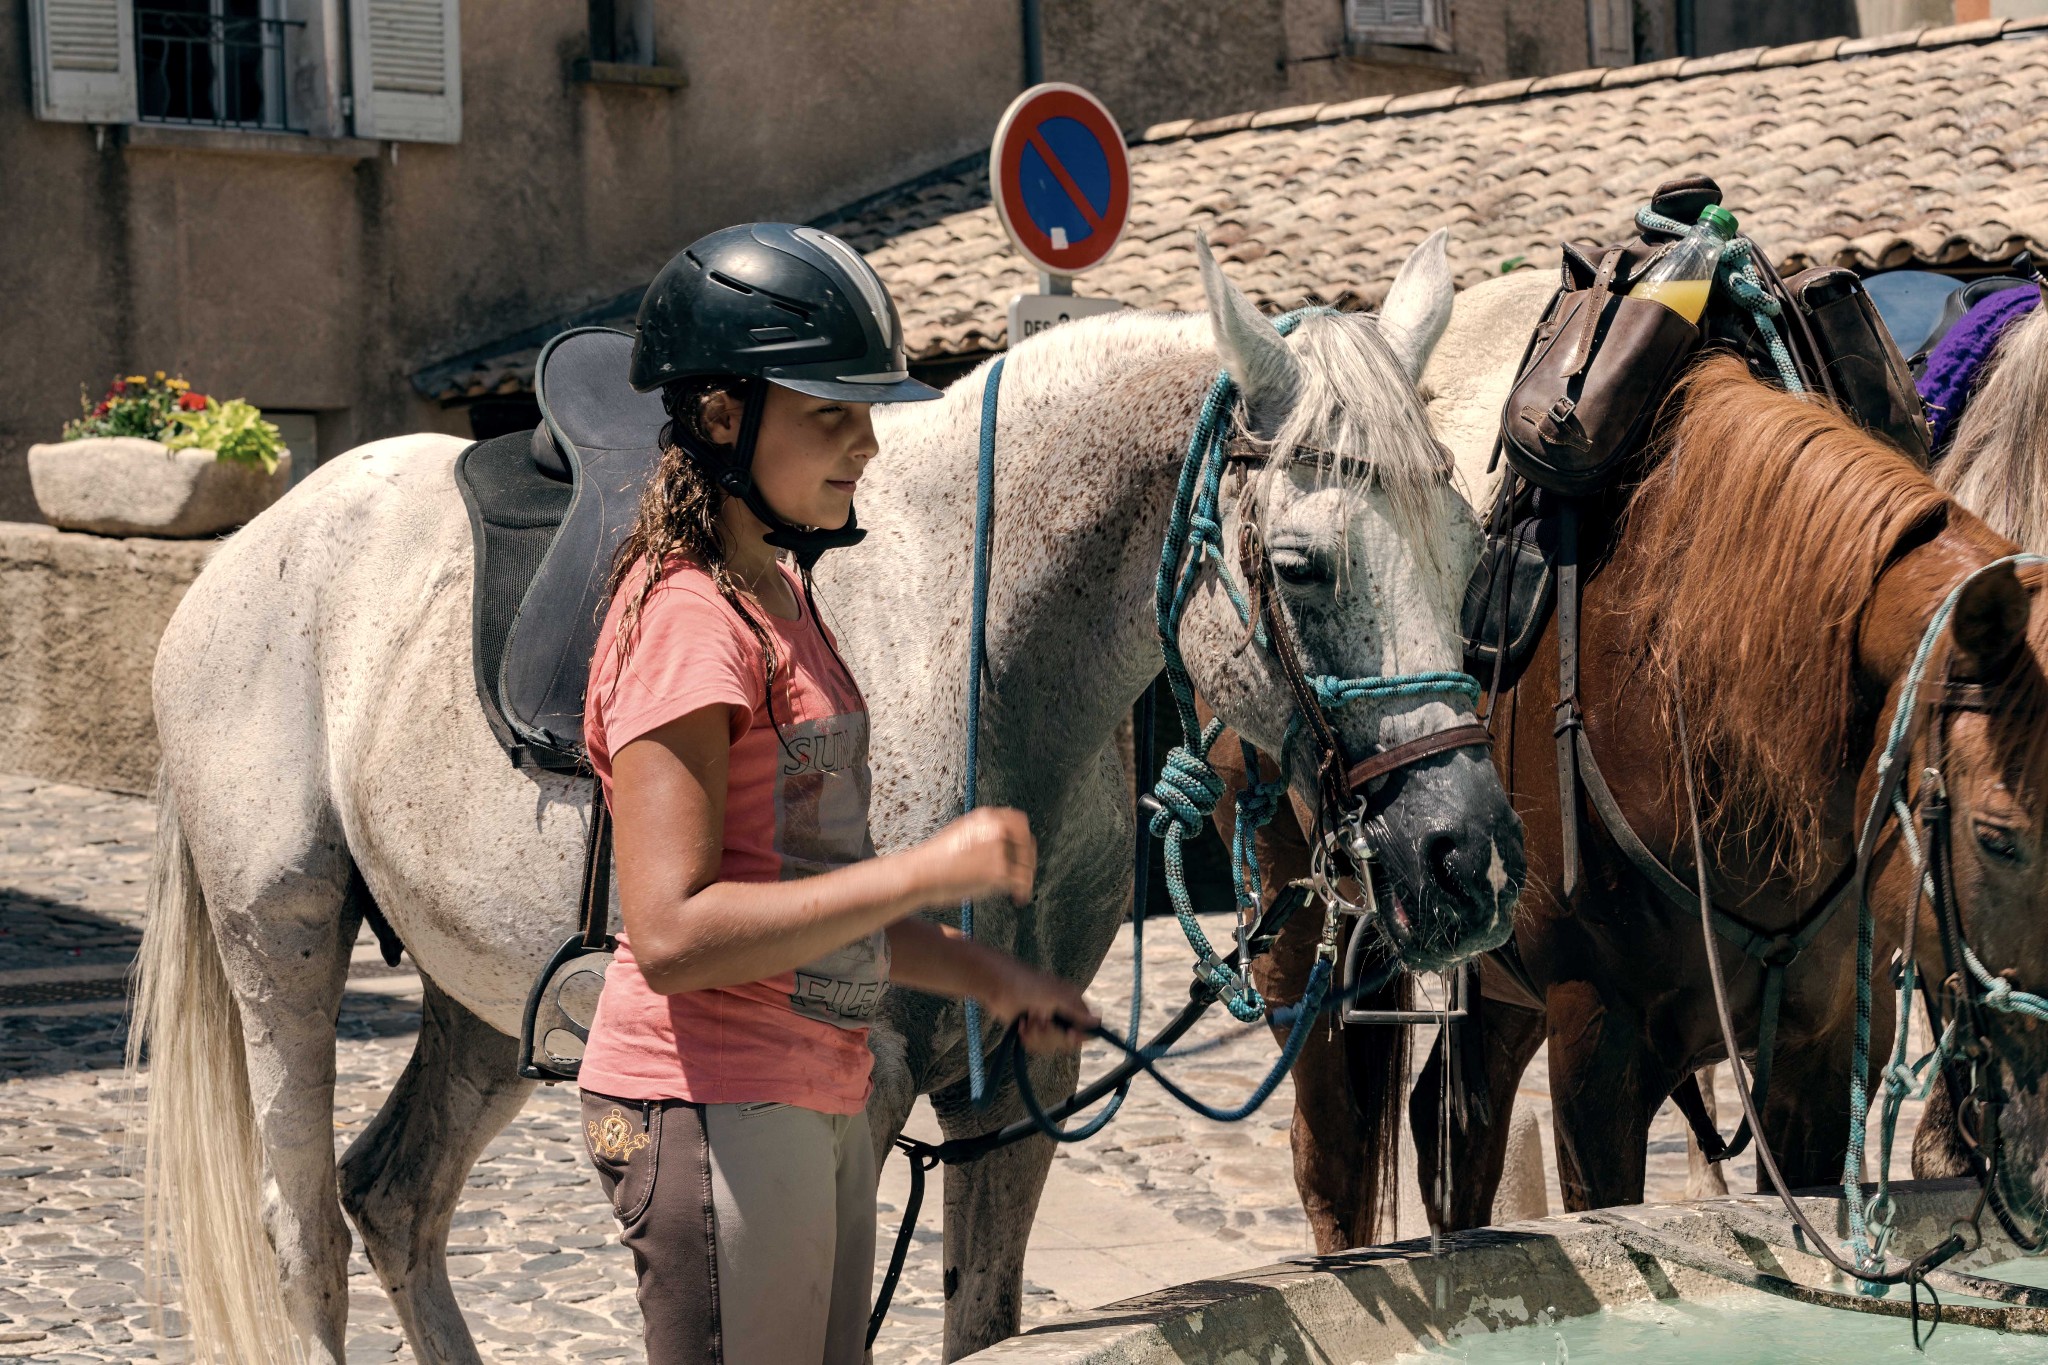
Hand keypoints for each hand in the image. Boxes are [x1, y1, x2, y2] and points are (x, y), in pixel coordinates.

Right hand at [914, 807, 1035, 905]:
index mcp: (987, 817)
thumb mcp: (962, 831)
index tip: (1024, 850)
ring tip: (1019, 889)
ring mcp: (999, 850)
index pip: (1020, 822)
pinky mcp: (999, 872)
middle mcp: (997, 830)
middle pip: (1028, 844)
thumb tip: (1002, 842)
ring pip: (1027, 865)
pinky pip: (1023, 882)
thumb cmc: (936, 857)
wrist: (921, 873)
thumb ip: (984, 832)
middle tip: (1024, 872)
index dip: (1024, 839)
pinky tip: (1017, 898)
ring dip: (1026, 878)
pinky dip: (1023, 892)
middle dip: (1028, 860)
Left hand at [980, 956, 1097, 1053]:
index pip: (1086, 1028)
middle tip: (1041, 1020)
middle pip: (1068, 1041)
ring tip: (1028, 1019)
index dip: (1079, 1035)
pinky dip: (1027, 1037)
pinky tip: (1021, 1024)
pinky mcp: (1030, 1031)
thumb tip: (1098, 1021)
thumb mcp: (1056, 995)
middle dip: (1052, 1034)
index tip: (1070, 1034)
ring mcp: (1046, 1024)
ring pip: (1051, 1045)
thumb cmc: (1028, 984)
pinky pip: (1036, 1046)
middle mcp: (1061, 1015)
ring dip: (1037, 1035)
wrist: (998, 985)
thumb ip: (1077, 1010)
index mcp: (1072, 1003)